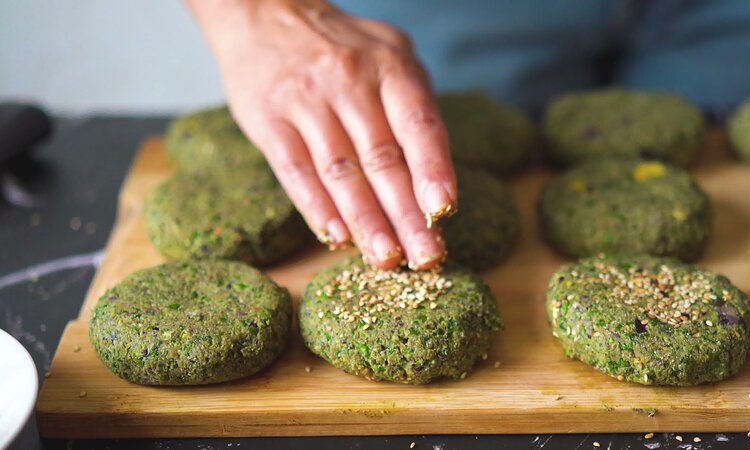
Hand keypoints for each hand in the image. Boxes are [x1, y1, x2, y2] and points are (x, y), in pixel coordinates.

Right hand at [187, 0, 456, 269]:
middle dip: (406, 215)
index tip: (444, 210)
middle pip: (383, 160)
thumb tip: (432, 185)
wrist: (265, 12)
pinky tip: (336, 235)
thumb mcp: (389, 57)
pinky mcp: (269, 120)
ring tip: (386, 258)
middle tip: (425, 256)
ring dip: (366, 221)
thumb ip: (412, 111)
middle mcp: (350, 82)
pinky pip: (296, 171)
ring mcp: (307, 101)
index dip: (433, 169)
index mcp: (391, 67)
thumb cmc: (342, 48)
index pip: (418, 125)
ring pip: (341, 172)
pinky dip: (317, 207)